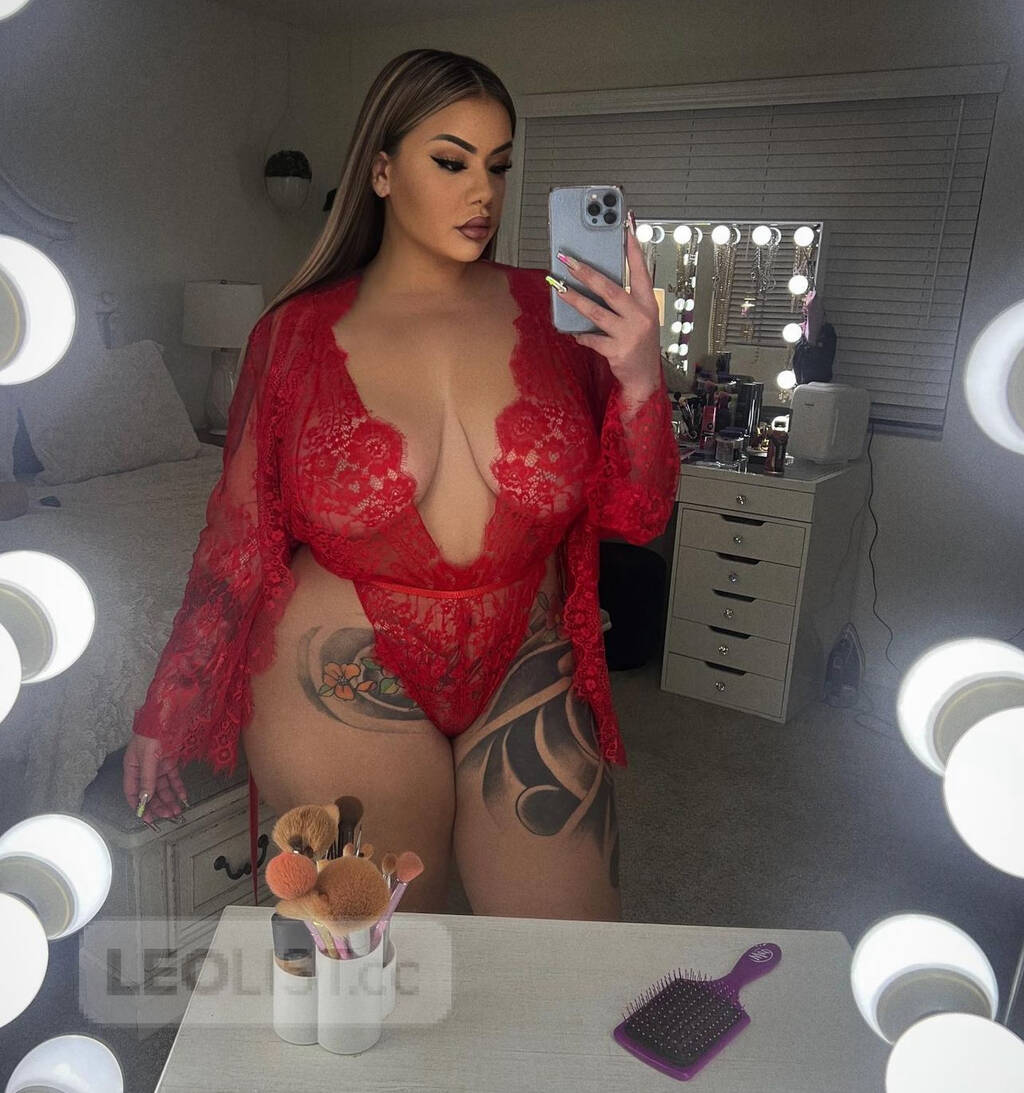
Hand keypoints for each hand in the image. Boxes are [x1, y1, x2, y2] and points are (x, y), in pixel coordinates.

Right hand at [123, 733, 187, 822]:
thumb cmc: (152, 732)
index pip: (133, 793)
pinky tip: (183, 797)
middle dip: (158, 806)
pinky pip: (174, 779)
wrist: (168, 714)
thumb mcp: (147, 757)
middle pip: (149, 793)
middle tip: (167, 816)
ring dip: (169, 800)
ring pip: (162, 788)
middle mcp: (144, 768)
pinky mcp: (170, 761)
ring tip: (176, 811)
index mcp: (132, 767)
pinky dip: (178, 788)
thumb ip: (147, 779)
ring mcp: (158, 765)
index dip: (139, 807)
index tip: (148, 819)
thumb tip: (144, 799)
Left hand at [555, 216, 662, 404]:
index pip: (640, 271)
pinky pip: (592, 339)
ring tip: (559, 289)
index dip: (633, 250)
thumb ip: (626, 301)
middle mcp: (641, 316)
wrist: (644, 378)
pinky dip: (581, 335)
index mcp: (648, 304)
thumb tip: (599, 280)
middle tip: (569, 261)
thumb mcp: (641, 319)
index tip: (626, 229)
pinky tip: (573, 332)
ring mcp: (629, 334)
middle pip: (610, 289)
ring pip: (596, 312)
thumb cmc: (640, 345)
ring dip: (575, 299)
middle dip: (587, 273)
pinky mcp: (617, 351)